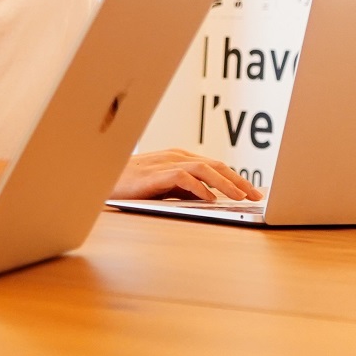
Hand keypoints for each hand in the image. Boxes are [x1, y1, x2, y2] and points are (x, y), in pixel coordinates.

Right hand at [111, 149, 262, 201]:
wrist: (100, 177)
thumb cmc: (131, 184)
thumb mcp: (164, 187)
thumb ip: (185, 189)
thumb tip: (211, 198)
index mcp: (180, 157)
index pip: (215, 165)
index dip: (236, 178)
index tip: (252, 191)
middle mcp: (176, 156)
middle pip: (215, 165)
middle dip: (238, 180)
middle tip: (256, 195)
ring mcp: (166, 163)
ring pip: (204, 169)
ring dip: (225, 183)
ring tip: (240, 197)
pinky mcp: (155, 175)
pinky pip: (183, 178)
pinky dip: (199, 188)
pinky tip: (210, 199)